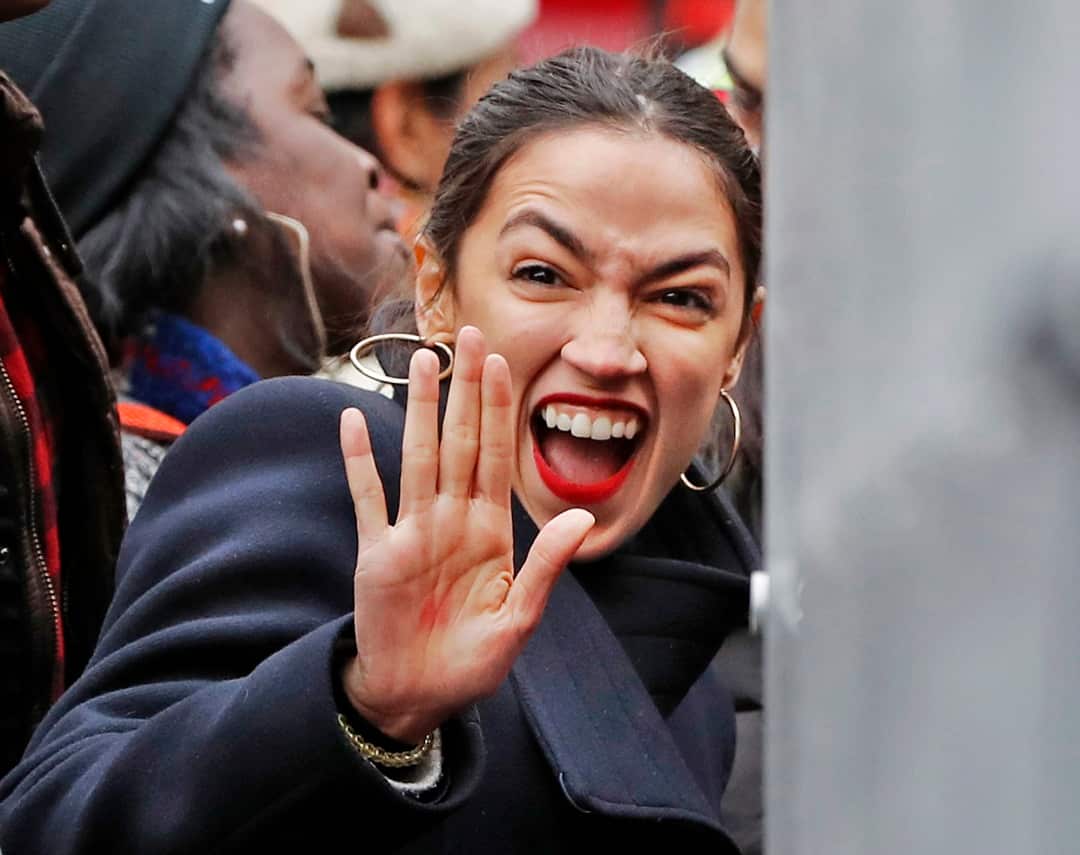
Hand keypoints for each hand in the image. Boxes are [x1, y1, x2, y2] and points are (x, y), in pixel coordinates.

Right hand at [338, 326, 593, 742]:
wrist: (415, 696)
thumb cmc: (471, 663)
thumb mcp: (517, 620)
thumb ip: (545, 566)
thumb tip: (581, 519)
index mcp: (489, 532)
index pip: (494, 456)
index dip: (497, 409)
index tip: (501, 363)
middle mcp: (450, 520)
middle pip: (458, 441)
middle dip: (464, 390)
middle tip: (467, 336)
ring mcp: (411, 532)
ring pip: (416, 456)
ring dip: (418, 410)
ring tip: (421, 362)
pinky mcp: (375, 552)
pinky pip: (367, 498)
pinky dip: (359, 461)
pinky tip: (354, 419)